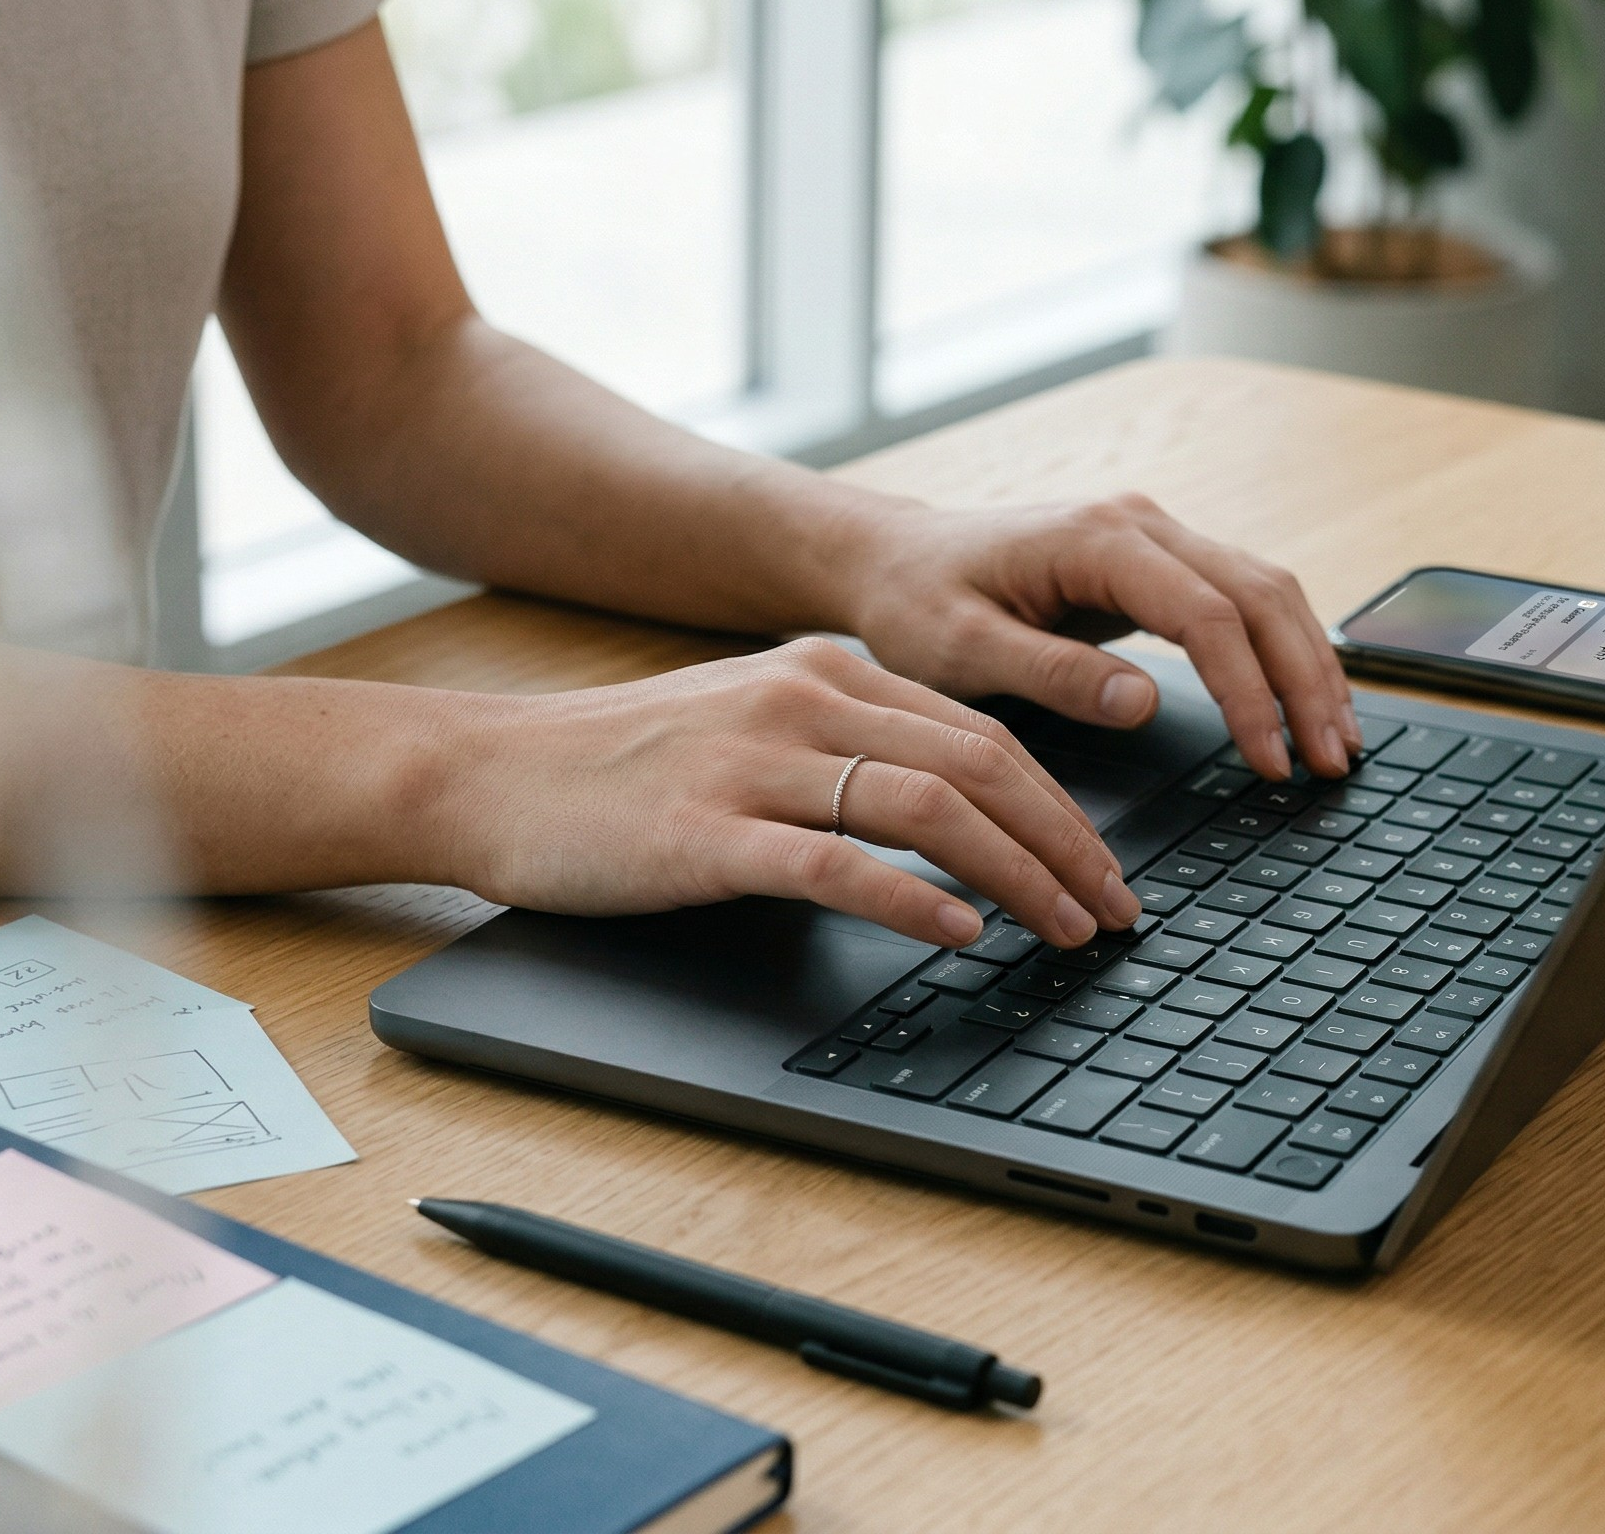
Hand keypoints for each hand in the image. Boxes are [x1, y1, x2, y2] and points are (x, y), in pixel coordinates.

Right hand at [425, 638, 1142, 948]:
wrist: (488, 774)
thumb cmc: (620, 769)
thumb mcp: (750, 726)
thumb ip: (845, 748)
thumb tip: (954, 816)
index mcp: (826, 672)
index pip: (981, 735)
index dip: (1063, 806)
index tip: (1106, 869)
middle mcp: (802, 702)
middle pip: (979, 766)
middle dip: (1067, 845)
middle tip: (1116, 912)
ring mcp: (754, 765)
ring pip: (927, 808)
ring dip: (1017, 875)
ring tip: (1065, 931)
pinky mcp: (706, 832)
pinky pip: (835, 862)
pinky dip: (910, 898)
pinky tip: (960, 933)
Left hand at [839, 495, 1359, 779]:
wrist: (894, 560)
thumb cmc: (916, 603)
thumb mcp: (961, 650)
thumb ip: (1051, 674)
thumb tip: (1142, 702)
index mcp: (1095, 540)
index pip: (1208, 615)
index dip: (1251, 693)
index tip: (1270, 761)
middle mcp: (1139, 523)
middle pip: (1261, 595)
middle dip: (1306, 682)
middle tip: (1333, 763)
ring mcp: (1154, 537)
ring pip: (1267, 591)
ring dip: (1310, 665)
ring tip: (1337, 743)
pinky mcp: (1157, 562)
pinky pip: (1243, 599)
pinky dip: (1283, 651)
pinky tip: (1304, 702)